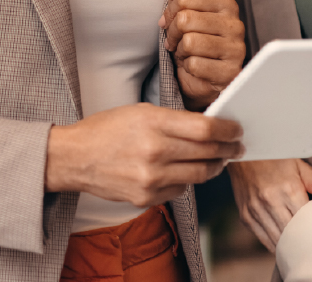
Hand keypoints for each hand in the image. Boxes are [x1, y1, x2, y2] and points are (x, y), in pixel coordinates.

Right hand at [46, 103, 242, 206]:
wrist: (75, 158)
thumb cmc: (106, 130)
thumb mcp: (140, 112)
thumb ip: (174, 120)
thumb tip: (208, 127)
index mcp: (153, 123)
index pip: (205, 129)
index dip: (228, 130)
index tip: (236, 129)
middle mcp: (154, 152)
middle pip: (208, 153)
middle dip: (228, 149)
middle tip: (236, 146)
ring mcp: (151, 179)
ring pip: (200, 175)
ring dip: (214, 166)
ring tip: (218, 159)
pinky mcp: (147, 198)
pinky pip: (181, 189)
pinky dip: (187, 179)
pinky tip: (183, 170)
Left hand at [159, 0, 245, 109]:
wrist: (202, 78)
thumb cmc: (194, 40)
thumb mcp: (183, 11)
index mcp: (225, 3)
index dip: (170, 12)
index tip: (172, 22)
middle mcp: (235, 24)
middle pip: (185, 20)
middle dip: (174, 34)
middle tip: (178, 42)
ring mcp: (236, 48)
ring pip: (189, 42)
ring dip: (181, 52)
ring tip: (188, 54)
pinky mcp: (231, 71)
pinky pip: (195, 65)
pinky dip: (189, 68)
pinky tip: (197, 68)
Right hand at [229, 158, 311, 249]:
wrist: (243, 153)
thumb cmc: (273, 158)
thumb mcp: (298, 165)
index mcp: (288, 189)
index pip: (307, 222)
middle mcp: (270, 202)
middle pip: (292, 234)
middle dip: (303, 241)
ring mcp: (255, 210)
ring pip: (277, 240)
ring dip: (288, 246)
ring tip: (299, 248)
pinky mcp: (245, 216)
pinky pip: (262, 238)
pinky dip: (273, 244)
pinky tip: (282, 244)